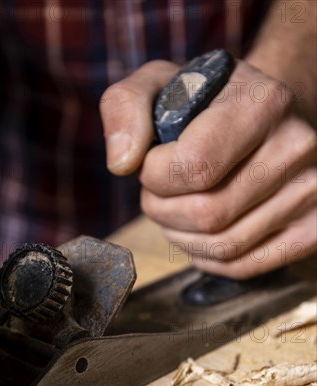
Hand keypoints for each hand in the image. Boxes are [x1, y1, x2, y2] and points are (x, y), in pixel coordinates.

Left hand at [100, 59, 316, 277]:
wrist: (262, 120)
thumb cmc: (204, 106)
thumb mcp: (158, 85)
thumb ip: (125, 107)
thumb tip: (122, 163)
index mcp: (261, 103)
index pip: (193, 166)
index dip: (154, 176)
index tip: (151, 163)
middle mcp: (297, 146)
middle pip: (207, 214)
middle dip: (162, 210)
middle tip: (158, 192)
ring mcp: (312, 190)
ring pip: (224, 246)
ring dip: (181, 236)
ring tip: (176, 209)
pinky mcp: (313, 227)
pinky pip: (244, 266)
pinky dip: (207, 258)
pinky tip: (198, 232)